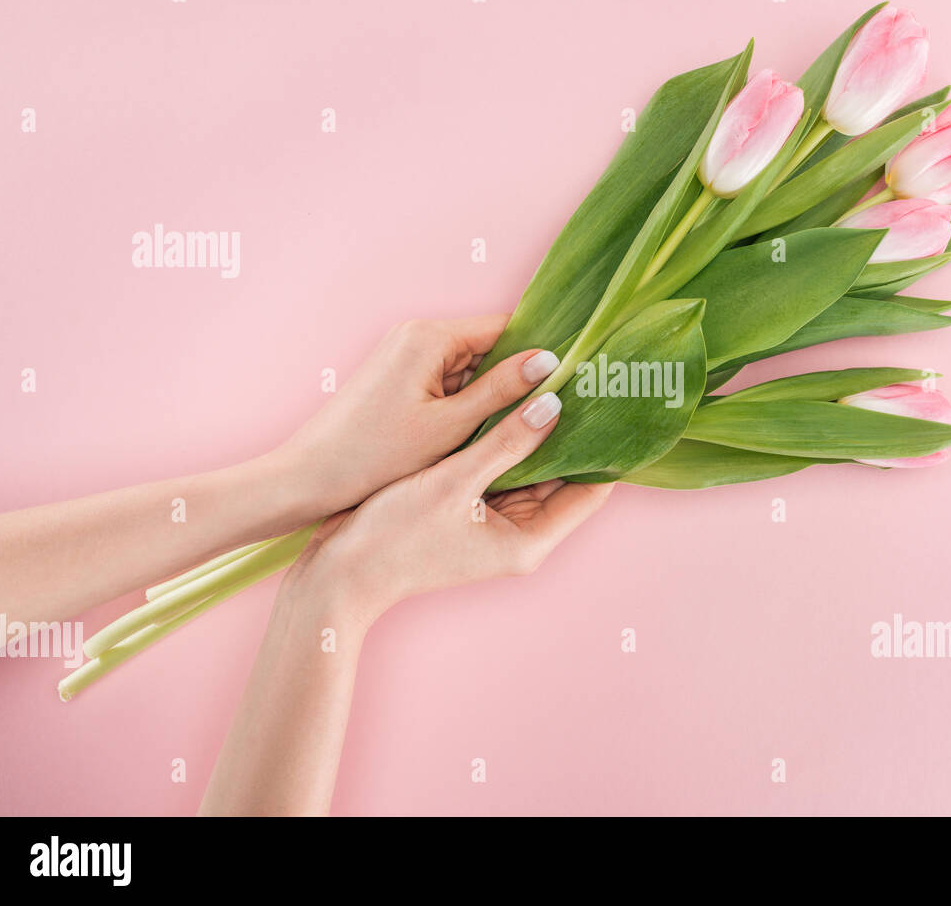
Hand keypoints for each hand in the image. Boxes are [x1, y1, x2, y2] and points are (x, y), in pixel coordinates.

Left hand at [274, 316, 560, 516]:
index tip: (573, 378)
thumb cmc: (373, 456)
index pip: (506, 327)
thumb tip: (550, 362)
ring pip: (471, 371)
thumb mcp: (450, 428)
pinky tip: (483, 435)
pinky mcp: (399, 381)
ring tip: (522, 428)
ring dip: (492, 397)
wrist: (307, 480)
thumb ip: (502, 392)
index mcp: (430, 337)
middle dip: (517, 379)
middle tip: (557, 410)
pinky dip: (467, 407)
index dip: (540, 353)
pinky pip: (448, 385)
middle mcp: (417, 336)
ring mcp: (406, 358)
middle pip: (489, 348)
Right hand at [279, 388, 612, 627]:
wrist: (338, 573)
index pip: (591, 490)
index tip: (612, 401)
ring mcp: (497, 523)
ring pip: (532, 468)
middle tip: (583, 377)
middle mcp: (522, 534)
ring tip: (552, 378)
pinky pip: (502, 469)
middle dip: (570, 431)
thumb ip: (508, 442)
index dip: (605, 447)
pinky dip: (507, 440)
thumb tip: (554, 403)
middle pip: (564, 476)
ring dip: (538, 431)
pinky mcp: (472, 510)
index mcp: (530, 540)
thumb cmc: (393, 537)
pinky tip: (509, 400)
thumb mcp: (454, 481)